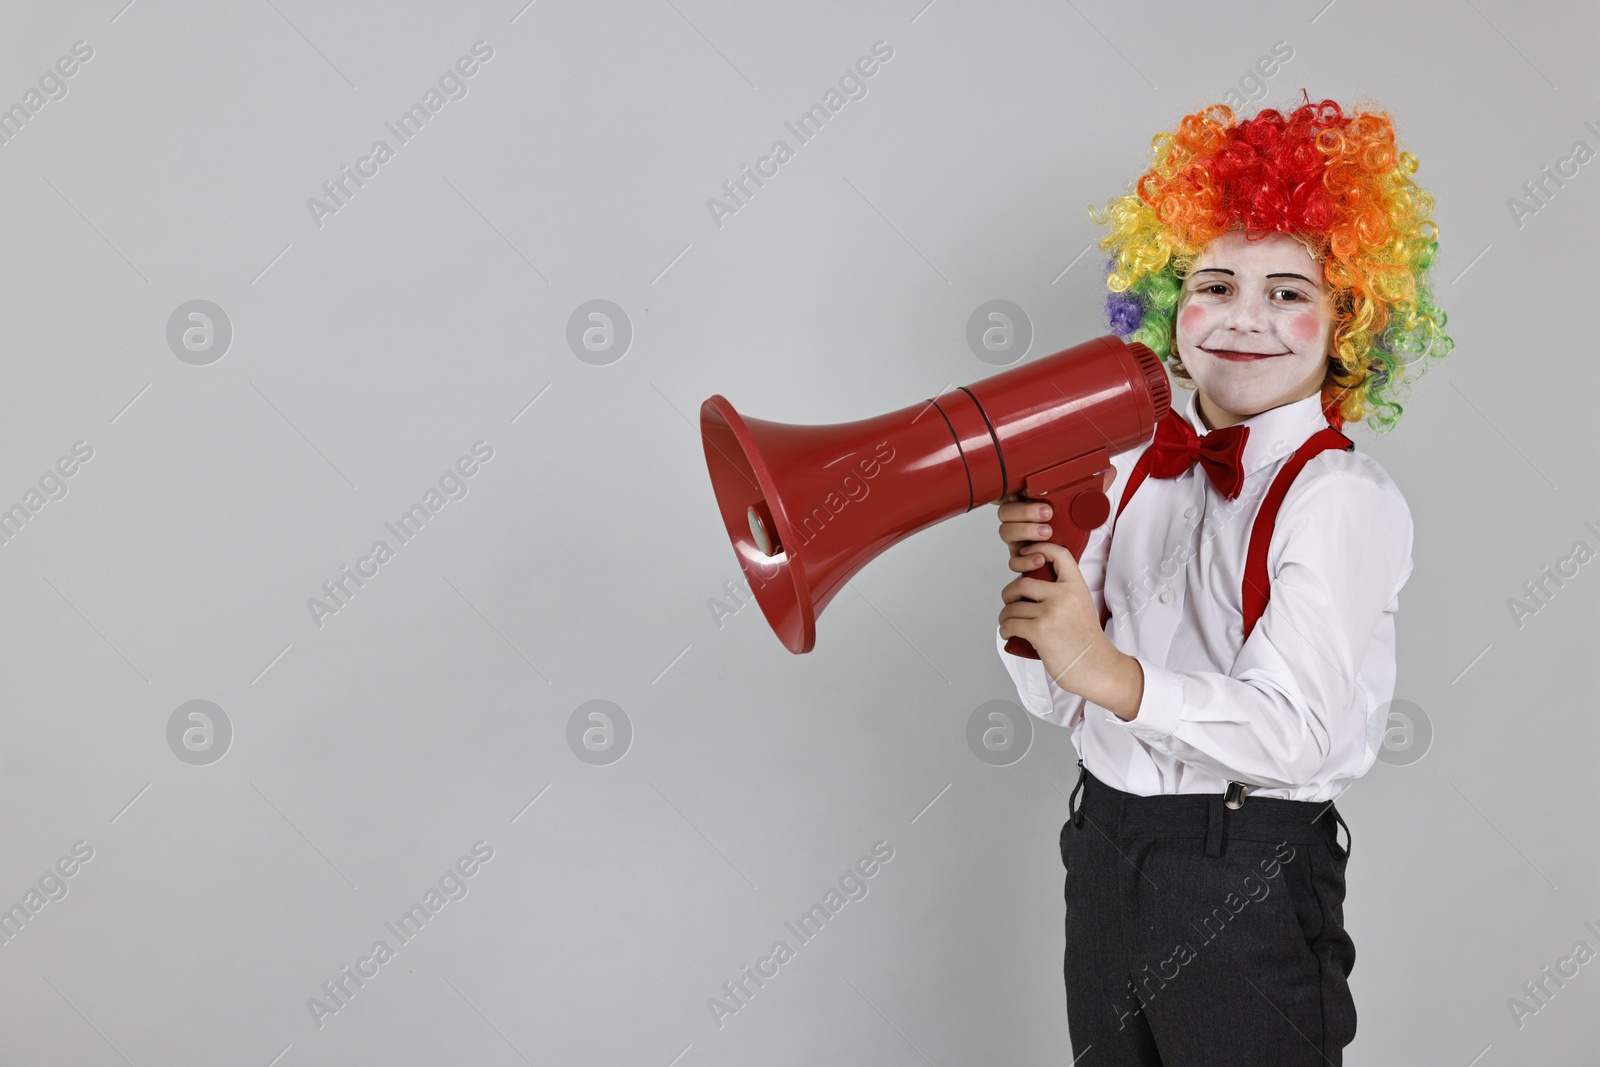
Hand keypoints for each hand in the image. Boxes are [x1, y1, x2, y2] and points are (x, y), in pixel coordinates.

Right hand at [996, 465, 1115, 573]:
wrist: (1076, 553)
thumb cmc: (1073, 527)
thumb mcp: (1084, 505)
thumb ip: (1093, 488)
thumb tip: (1110, 470)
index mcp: (1028, 503)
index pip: (1009, 493)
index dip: (1009, 492)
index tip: (1022, 491)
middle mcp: (1019, 520)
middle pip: (1005, 512)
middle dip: (1024, 512)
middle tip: (1047, 513)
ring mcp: (1018, 539)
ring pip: (1006, 532)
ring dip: (1026, 532)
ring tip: (1048, 533)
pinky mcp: (1021, 559)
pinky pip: (1013, 560)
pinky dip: (1024, 560)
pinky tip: (1039, 558)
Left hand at [997, 540, 1107, 687]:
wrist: (1096, 666)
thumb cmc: (1086, 640)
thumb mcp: (1082, 606)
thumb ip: (1063, 592)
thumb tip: (1034, 584)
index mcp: (1076, 587)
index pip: (1058, 554)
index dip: (1038, 549)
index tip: (1026, 554)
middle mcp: (1063, 595)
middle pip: (1021, 583)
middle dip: (1009, 595)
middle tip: (1011, 604)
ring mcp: (1050, 612)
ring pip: (1012, 607)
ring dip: (1006, 616)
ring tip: (1010, 623)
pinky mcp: (1039, 630)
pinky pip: (1010, 624)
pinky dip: (1005, 629)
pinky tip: (1009, 633)